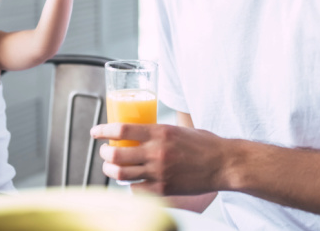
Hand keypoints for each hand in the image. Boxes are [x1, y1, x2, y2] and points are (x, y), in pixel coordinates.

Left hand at [90, 122, 226, 195]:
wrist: (224, 164)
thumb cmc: (204, 144)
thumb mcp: (179, 129)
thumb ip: (158, 131)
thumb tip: (139, 131)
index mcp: (160, 132)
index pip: (121, 129)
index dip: (103, 130)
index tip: (95, 132)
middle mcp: (156, 152)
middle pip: (116, 154)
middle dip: (104, 153)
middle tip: (104, 151)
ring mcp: (159, 172)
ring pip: (121, 174)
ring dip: (110, 170)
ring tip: (110, 166)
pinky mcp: (163, 189)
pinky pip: (136, 189)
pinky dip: (130, 185)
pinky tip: (132, 180)